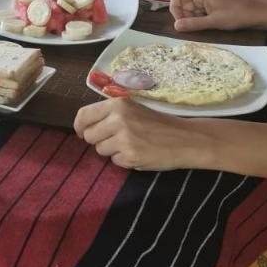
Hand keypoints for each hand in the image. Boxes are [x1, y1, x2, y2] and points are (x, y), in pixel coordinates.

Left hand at [73, 98, 206, 169]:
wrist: (186, 139)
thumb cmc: (159, 124)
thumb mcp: (134, 110)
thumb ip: (111, 114)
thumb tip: (85, 125)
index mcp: (118, 104)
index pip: (84, 115)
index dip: (79, 126)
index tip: (81, 132)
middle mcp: (118, 119)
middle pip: (89, 136)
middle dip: (98, 140)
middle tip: (115, 140)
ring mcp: (123, 138)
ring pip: (100, 150)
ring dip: (112, 151)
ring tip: (131, 145)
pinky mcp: (130, 156)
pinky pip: (115, 161)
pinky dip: (124, 160)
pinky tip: (139, 153)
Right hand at [170, 0, 264, 32]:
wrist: (253, 14)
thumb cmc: (236, 15)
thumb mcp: (212, 22)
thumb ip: (193, 24)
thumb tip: (176, 26)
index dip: (175, 9)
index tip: (181, 22)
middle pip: (182, 3)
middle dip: (186, 16)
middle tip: (196, 26)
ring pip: (190, 8)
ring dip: (193, 18)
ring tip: (206, 24)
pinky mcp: (210, 3)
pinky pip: (198, 10)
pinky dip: (200, 18)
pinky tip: (210, 23)